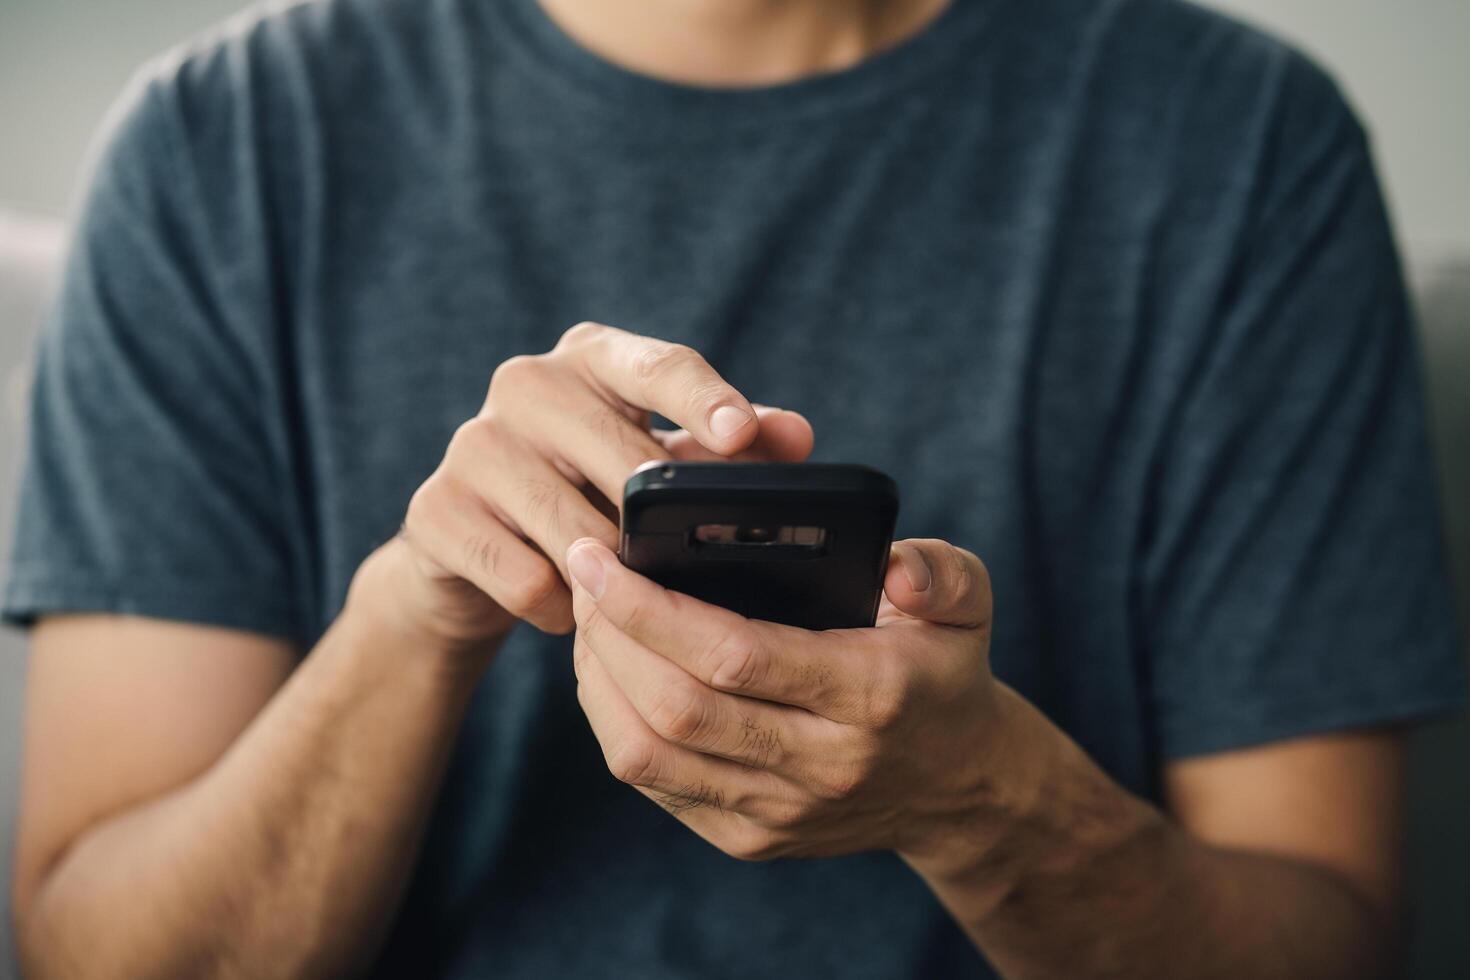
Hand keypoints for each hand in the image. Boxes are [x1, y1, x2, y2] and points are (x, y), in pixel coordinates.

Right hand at [354, 322, 813, 653]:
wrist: (473, 555)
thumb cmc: (591, 495)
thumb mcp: (661, 465)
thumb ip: (730, 446)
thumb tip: (799, 436)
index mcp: (593, 357)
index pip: (656, 365)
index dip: (702, 399)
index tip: (740, 436)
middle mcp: (526, 382)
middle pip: (619, 453)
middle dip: (662, 520)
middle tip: (695, 568)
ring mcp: (472, 442)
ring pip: (570, 526)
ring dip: (612, 576)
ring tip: (631, 601)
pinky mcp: (434, 510)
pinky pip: (523, 576)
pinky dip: (558, 608)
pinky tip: (567, 614)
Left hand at [566, 535, 1025, 866]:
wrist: (958, 788)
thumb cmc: (943, 671)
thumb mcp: (968, 604)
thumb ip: (941, 572)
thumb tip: (895, 565)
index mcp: (868, 695)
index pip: (735, 656)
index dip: (652, 608)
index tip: (601, 556)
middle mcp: (819, 764)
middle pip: (676, 706)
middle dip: (608, 633)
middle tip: (582, 570)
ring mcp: (778, 812)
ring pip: (649, 754)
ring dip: (597, 679)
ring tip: (587, 615)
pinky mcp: (747, 838)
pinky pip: (654, 783)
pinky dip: (612, 721)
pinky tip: (607, 669)